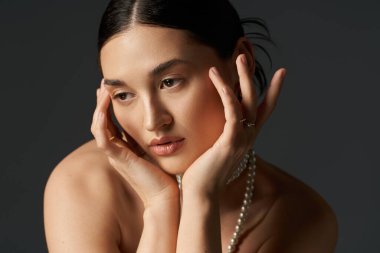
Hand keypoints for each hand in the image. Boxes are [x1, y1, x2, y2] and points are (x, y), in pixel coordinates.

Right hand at [90, 80, 177, 207]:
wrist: (166, 195)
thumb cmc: (164, 175)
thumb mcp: (155, 150)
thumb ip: (151, 138)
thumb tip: (160, 123)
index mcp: (123, 149)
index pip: (110, 123)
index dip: (109, 106)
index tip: (112, 89)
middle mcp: (116, 151)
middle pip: (101, 122)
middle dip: (101, 103)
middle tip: (103, 84)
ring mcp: (115, 155)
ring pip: (98, 127)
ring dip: (99, 108)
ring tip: (103, 90)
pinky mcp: (119, 159)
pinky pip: (103, 138)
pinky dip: (101, 122)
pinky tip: (103, 108)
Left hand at [181, 54, 285, 195]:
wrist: (202, 193)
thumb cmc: (204, 172)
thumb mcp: (216, 148)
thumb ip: (221, 134)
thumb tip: (214, 122)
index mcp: (246, 137)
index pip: (264, 110)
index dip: (274, 91)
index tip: (281, 73)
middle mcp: (249, 136)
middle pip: (257, 100)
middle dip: (254, 76)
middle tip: (246, 55)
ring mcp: (242, 138)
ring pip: (248, 101)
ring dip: (243, 77)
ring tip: (238, 57)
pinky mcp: (230, 140)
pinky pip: (231, 109)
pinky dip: (225, 90)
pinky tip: (215, 75)